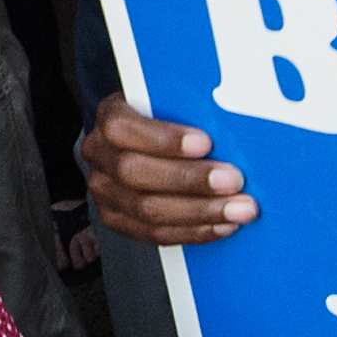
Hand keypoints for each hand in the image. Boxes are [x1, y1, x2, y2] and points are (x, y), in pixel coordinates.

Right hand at [79, 100, 250, 246]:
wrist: (146, 142)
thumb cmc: (165, 118)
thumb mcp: (172, 102)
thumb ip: (190, 110)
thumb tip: (230, 122)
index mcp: (110, 117)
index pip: (123, 128)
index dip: (164, 139)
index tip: (206, 143)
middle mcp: (99, 155)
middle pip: (135, 173)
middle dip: (190, 180)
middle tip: (233, 181)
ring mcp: (105, 191)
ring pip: (146, 210)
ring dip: (199, 212)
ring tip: (237, 209)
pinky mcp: (117, 220)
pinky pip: (155, 234)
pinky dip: (193, 231)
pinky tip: (221, 225)